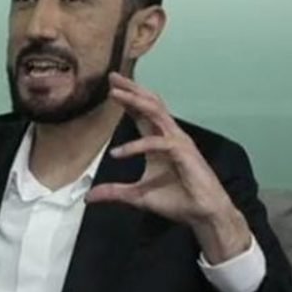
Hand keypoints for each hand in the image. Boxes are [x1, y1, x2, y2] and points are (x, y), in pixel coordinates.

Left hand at [86, 72, 251, 262]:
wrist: (202, 214)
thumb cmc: (176, 201)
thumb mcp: (136, 197)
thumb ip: (113, 192)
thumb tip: (88, 197)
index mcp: (158, 143)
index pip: (142, 114)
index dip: (127, 99)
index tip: (111, 88)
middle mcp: (168, 137)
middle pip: (149, 104)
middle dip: (131, 89)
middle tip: (112, 77)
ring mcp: (178, 142)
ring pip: (156, 113)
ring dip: (134, 102)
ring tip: (114, 95)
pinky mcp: (184, 153)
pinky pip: (158, 143)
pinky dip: (137, 145)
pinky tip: (118, 154)